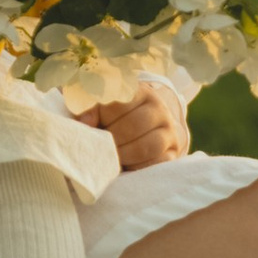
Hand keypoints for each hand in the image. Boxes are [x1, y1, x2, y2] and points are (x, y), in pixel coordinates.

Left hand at [71, 83, 191, 171]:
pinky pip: (156, 163)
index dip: (101, 115)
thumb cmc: (116, 116)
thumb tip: (83, 123)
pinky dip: (137, 167)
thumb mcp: (101, 106)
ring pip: (147, 146)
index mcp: (139, 91)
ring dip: (124, 155)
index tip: (87, 125)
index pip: (120, 101)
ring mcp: (169, 129)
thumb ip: (89, 108)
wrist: (147, 127)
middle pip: (134, 125)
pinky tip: (126, 165)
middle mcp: (158, 107)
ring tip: (111, 157)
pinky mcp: (173, 151)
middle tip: (99, 147)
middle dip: (112, 140)